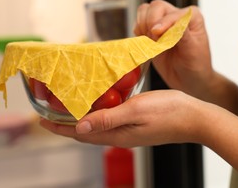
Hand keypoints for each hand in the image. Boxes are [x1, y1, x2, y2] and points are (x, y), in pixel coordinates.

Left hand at [40, 90, 208, 146]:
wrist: (195, 118)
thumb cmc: (169, 113)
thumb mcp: (136, 111)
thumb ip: (107, 119)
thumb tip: (79, 128)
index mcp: (118, 135)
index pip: (81, 134)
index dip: (60, 128)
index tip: (42, 121)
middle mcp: (120, 135)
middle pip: (86, 132)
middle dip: (66, 124)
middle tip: (50, 112)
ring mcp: (129, 131)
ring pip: (97, 126)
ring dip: (81, 118)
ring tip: (69, 107)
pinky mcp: (136, 124)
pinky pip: (110, 120)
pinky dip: (98, 113)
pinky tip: (99, 102)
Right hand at [134, 0, 212, 98]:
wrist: (189, 80)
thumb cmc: (196, 65)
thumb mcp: (193, 50)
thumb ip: (181, 34)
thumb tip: (164, 25)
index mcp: (191, 16)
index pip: (172, 13)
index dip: (162, 23)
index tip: (156, 34)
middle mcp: (177, 15)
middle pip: (155, 6)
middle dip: (150, 23)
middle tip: (156, 42)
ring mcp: (163, 22)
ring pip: (144, 12)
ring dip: (143, 27)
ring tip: (153, 43)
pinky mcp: (151, 32)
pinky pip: (138, 24)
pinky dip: (139, 33)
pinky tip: (148, 45)